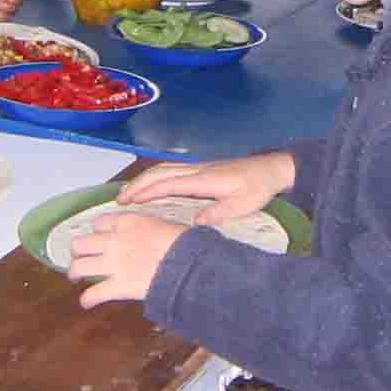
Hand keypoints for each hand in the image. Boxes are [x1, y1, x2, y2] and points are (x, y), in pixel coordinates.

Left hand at [70, 212, 184, 306]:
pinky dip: (87, 299)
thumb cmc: (184, 244)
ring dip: (75, 272)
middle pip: (82, 242)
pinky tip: (86, 302)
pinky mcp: (117, 286)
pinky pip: (93, 294)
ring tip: (76, 277)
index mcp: (128, 222)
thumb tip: (159, 233)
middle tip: (83, 256)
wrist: (187, 265)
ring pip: (79, 266)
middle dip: (79, 250)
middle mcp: (114, 240)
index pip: (101, 222)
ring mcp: (113, 264)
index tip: (100, 236)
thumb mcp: (167, 225)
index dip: (98, 230)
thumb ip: (153, 228)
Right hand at [118, 152, 292, 225]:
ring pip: (164, 169)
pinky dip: (155, 177)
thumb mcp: (243, 205)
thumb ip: (219, 213)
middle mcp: (197, 170)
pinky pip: (171, 170)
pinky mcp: (200, 169)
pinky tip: (148, 187)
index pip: (169, 184)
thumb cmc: (257, 188)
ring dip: (144, 179)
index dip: (147, 192)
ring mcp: (198, 168)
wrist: (270, 169)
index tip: (128, 202)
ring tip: (127, 194)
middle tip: (119, 200)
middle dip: (138, 185)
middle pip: (160, 173)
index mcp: (204, 180)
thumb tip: (194, 223)